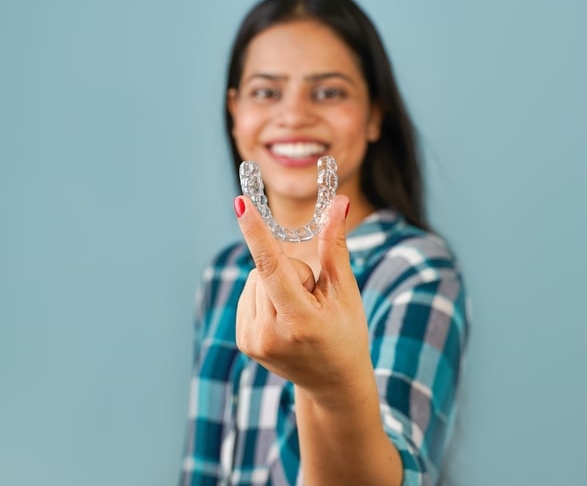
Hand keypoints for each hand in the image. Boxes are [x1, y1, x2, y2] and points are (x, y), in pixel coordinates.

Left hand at [233, 195, 373, 404]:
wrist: (333, 383)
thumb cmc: (346, 332)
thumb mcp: (345, 291)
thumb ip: (335, 246)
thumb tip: (338, 202)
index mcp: (300, 321)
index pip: (272, 267)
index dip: (256, 232)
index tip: (239, 204)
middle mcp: (270, 334)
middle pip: (266, 268)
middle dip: (291, 271)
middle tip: (312, 299)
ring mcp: (253, 341)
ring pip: (254, 279)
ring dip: (276, 283)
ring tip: (299, 312)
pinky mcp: (243, 342)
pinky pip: (248, 294)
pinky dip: (265, 295)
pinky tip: (284, 317)